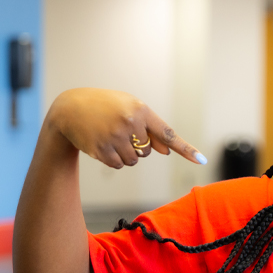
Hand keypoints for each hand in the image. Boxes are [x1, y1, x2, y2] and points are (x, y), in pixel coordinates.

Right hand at [45, 88, 206, 168]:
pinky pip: (119, 165)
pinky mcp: (102, 149)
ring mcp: (115, 137)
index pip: (168, 133)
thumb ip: (151, 129)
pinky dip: (113, 159)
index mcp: (140, 110)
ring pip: (134, 160)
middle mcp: (130, 123)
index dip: (186, 149)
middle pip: (148, 151)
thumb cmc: (106, 107)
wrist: (69, 108)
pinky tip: (102, 144)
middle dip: (137, 146)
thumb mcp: (130, 109)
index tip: (202, 161)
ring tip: (109, 136)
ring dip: (125, 154)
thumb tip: (167, 151)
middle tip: (119, 130)